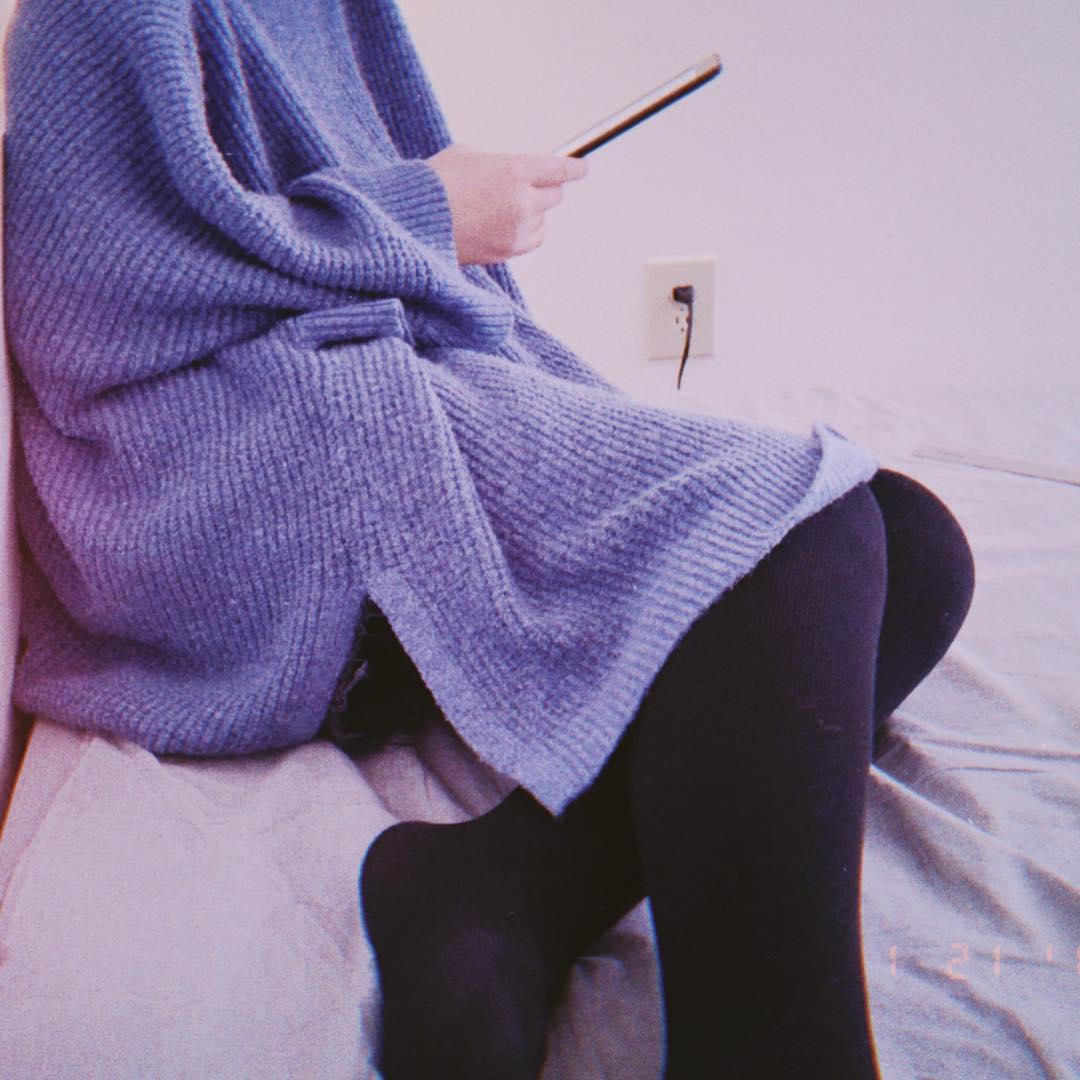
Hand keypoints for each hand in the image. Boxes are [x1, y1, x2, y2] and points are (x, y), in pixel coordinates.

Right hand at [426, 144, 587, 263]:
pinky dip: (527, 232)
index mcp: (514, 169)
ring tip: (504, 209)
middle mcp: (522, 200)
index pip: (559, 169)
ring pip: (544, 220)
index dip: (574, 168)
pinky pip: (533, 239)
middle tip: (527, 187)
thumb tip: (507, 174)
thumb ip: (496, 163)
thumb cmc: (434, 185)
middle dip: (544, 189)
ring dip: (533, 213)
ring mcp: (517, 229)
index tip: (582, 168)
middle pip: (555, 195)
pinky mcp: (508, 251)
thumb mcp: (466, 156)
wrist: (414, 221)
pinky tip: (508, 226)